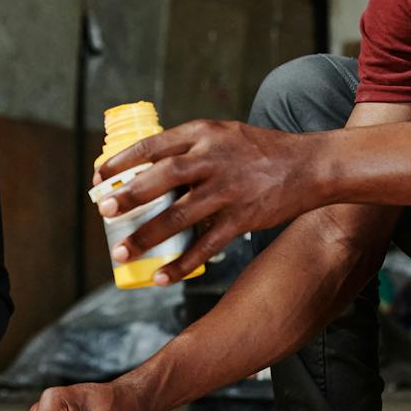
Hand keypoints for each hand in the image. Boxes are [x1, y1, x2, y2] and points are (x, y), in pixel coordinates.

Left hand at [95, 119, 311, 284]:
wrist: (311, 166)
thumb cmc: (261, 151)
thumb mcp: (223, 134)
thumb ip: (190, 148)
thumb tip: (147, 169)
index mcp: (204, 133)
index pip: (154, 145)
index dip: (122, 161)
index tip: (99, 177)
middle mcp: (213, 159)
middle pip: (162, 178)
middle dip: (130, 197)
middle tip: (105, 213)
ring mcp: (228, 190)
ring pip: (178, 216)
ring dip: (146, 237)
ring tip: (121, 253)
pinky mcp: (242, 218)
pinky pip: (205, 246)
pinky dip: (181, 264)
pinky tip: (161, 277)